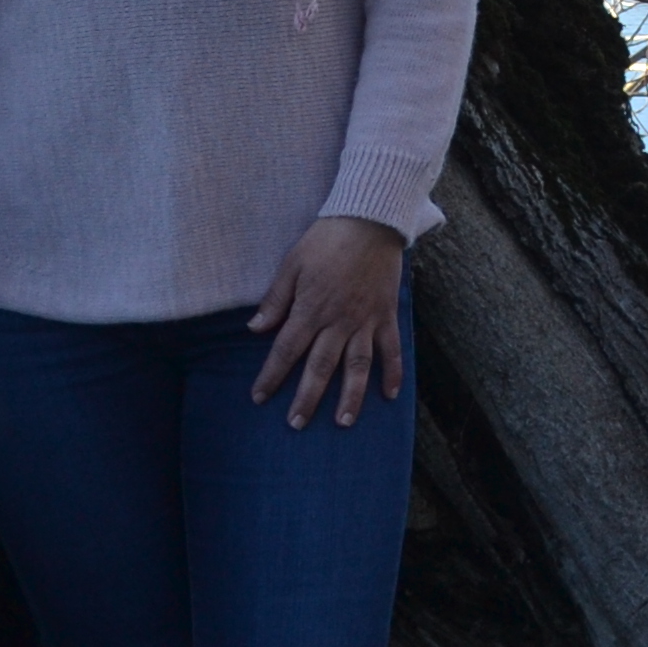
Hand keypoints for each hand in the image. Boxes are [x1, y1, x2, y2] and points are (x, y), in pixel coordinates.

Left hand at [247, 217, 408, 428]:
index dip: (271, 376)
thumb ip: (275, 300)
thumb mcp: (291, 265)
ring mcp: (366, 321)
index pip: (286, 351)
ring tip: (343, 422)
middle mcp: (338, 322)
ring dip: (350, 397)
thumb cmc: (325, 241)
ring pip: (357, 366)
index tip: (260, 398)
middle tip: (296, 424)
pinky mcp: (387, 315)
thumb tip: (255, 329)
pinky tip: (390, 395)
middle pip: (320, 368)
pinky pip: (391, 349)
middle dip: (307, 398)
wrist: (369, 221)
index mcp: (310, 310)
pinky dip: (392, 372)